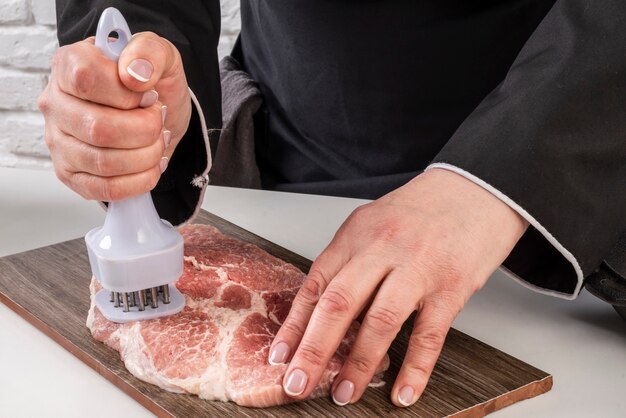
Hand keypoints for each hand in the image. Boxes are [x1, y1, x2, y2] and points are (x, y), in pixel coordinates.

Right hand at [38, 32, 191, 200]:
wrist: (156, 112)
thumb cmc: (150, 82)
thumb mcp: (159, 54)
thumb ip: (149, 52)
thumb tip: (134, 74)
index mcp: (69, 65)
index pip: (86, 80)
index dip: (126, 94)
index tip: (148, 95)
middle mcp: (56, 104)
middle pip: (98, 129)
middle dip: (145, 130)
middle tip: (160, 122)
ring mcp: (59, 142)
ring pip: (104, 162)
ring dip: (146, 156)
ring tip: (158, 142)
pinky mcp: (71, 174)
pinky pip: (105, 189)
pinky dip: (139, 181)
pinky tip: (152, 166)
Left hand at [269, 168, 527, 405]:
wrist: (474, 192)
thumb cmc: (419, 212)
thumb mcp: (372, 224)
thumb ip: (348, 261)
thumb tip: (322, 310)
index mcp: (356, 235)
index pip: (316, 284)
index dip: (294, 324)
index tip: (279, 356)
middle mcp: (381, 250)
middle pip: (338, 303)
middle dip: (313, 350)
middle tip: (296, 384)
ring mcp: (417, 268)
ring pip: (380, 321)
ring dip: (358, 364)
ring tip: (343, 393)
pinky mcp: (451, 286)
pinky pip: (430, 334)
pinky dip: (415, 369)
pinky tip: (403, 393)